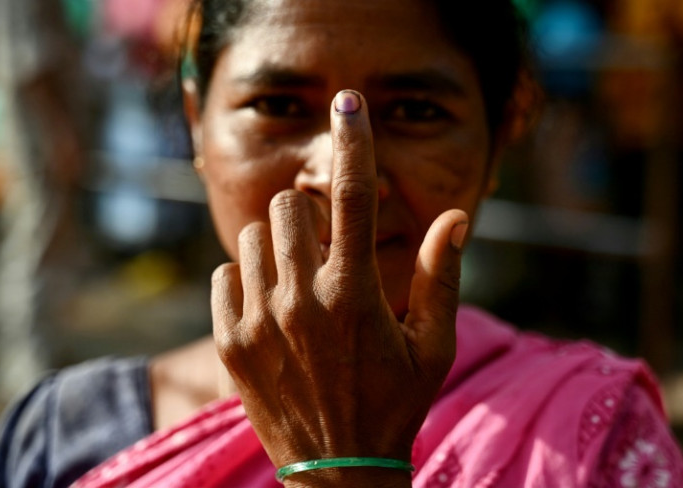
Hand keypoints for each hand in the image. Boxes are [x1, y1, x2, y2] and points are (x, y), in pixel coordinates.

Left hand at [211, 90, 467, 486]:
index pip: (357, 198)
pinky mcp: (231, 342)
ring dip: (279, 245)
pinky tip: (271, 308)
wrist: (338, 472)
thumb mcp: (433, 344)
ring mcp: (260, 321)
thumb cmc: (396, 403)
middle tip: (328, 252)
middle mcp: (303, 300)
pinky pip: (226, 273)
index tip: (348, 102)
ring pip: (255, 234)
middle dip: (310, 215)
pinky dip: (247, 278)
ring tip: (300, 285)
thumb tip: (456, 215)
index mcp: (357, 294)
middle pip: (290, 204)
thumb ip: (443, 275)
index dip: (355, 142)